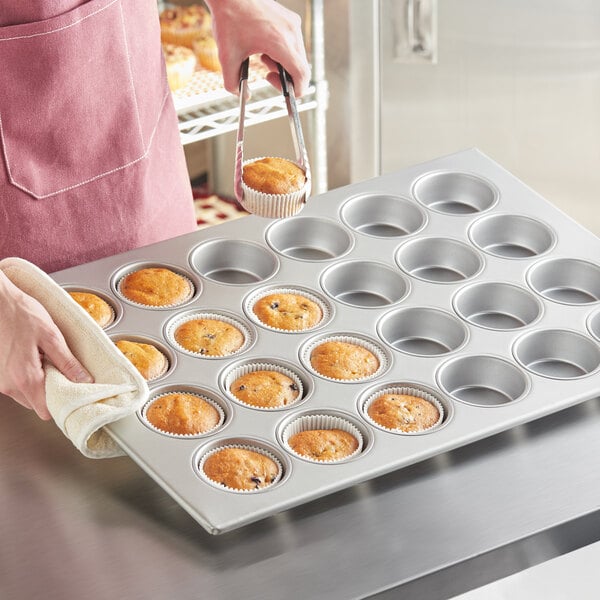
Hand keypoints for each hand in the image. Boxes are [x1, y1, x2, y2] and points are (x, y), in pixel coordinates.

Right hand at [0, 272, 92, 419]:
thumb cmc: (20, 313)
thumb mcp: (51, 336)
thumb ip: (67, 362)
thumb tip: (84, 379)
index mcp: (24, 378)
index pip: (45, 410)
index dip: (61, 403)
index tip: (74, 393)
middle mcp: (8, 384)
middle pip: (36, 403)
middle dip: (51, 390)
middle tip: (62, 370)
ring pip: (26, 393)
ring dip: (39, 381)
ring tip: (46, 358)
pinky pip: (16, 382)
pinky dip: (28, 374)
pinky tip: (33, 355)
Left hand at [205, 0, 310, 96]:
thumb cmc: (229, 17)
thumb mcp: (227, 56)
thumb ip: (232, 82)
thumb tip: (241, 94)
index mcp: (280, 43)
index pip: (302, 75)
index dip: (297, 90)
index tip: (286, 95)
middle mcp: (291, 33)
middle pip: (301, 68)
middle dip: (286, 78)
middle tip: (268, 77)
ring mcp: (292, 25)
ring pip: (298, 57)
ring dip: (284, 65)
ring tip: (264, 60)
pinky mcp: (290, 20)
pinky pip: (294, 44)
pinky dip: (283, 53)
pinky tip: (266, 50)